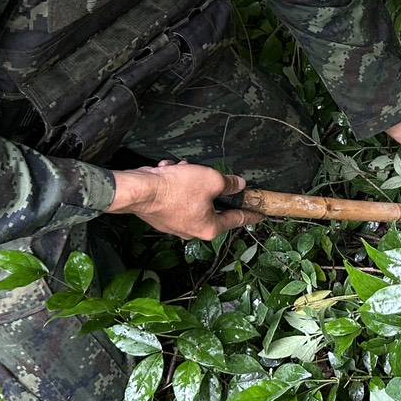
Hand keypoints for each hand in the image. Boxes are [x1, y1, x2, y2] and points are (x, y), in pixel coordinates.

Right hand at [108, 160, 260, 240]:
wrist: (140, 190)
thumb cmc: (177, 188)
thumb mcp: (211, 180)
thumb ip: (228, 184)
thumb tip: (237, 185)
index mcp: (209, 228)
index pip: (237, 220)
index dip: (251, 214)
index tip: (261, 214)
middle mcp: (192, 231)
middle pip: (212, 207)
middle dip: (210, 187)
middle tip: (206, 174)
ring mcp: (175, 225)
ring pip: (192, 198)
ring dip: (190, 181)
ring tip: (181, 169)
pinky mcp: (161, 215)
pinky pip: (175, 197)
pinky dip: (175, 183)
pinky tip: (168, 172)